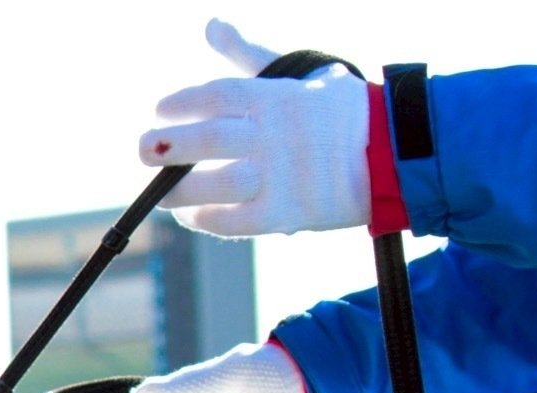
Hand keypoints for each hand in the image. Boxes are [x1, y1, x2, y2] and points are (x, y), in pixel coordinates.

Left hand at [140, 19, 369, 236]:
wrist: (394, 154)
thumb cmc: (335, 112)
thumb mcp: (295, 74)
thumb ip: (247, 55)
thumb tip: (211, 26)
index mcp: (278, 99)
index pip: (219, 95)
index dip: (182, 102)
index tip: (160, 109)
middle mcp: (277, 136)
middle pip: (211, 139)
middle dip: (168, 145)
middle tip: (142, 149)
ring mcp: (283, 176)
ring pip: (219, 184)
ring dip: (180, 190)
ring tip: (160, 191)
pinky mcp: (288, 213)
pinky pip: (235, 221)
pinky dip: (206, 219)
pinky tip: (190, 214)